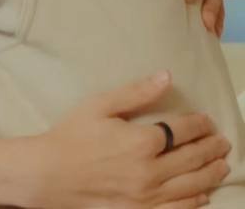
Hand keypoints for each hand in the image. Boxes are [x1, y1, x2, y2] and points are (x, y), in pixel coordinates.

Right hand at [32, 71, 229, 207]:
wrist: (51, 173)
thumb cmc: (73, 135)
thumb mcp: (100, 105)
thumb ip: (136, 92)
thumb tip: (166, 77)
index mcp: (141, 141)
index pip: (182, 130)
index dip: (199, 124)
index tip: (207, 120)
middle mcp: (150, 171)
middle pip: (192, 158)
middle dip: (211, 148)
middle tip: (223, 142)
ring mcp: (148, 196)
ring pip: (192, 186)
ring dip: (211, 174)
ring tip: (222, 165)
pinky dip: (195, 202)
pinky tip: (203, 195)